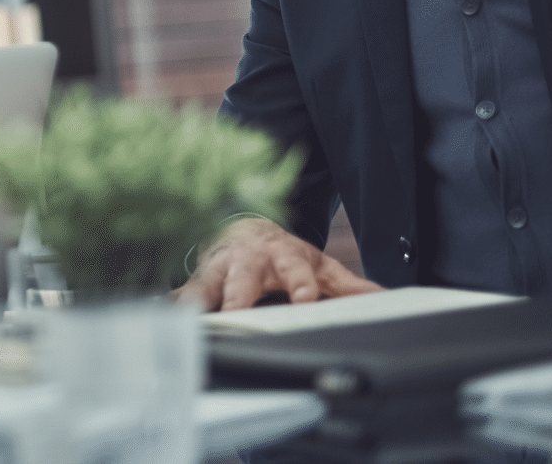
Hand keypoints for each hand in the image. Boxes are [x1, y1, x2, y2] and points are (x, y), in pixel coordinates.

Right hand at [175, 217, 381, 311]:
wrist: (243, 229)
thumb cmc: (282, 254)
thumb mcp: (318, 265)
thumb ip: (348, 285)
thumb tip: (386, 298)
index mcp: (281, 256)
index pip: (294, 270)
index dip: (299, 283)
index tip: (303, 298)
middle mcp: (247, 261)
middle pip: (241, 279)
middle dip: (236, 296)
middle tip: (234, 314)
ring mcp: (218, 270)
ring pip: (205, 286)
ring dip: (196, 302)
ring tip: (190, 317)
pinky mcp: (197, 281)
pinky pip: (181, 294)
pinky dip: (173, 308)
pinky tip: (164, 320)